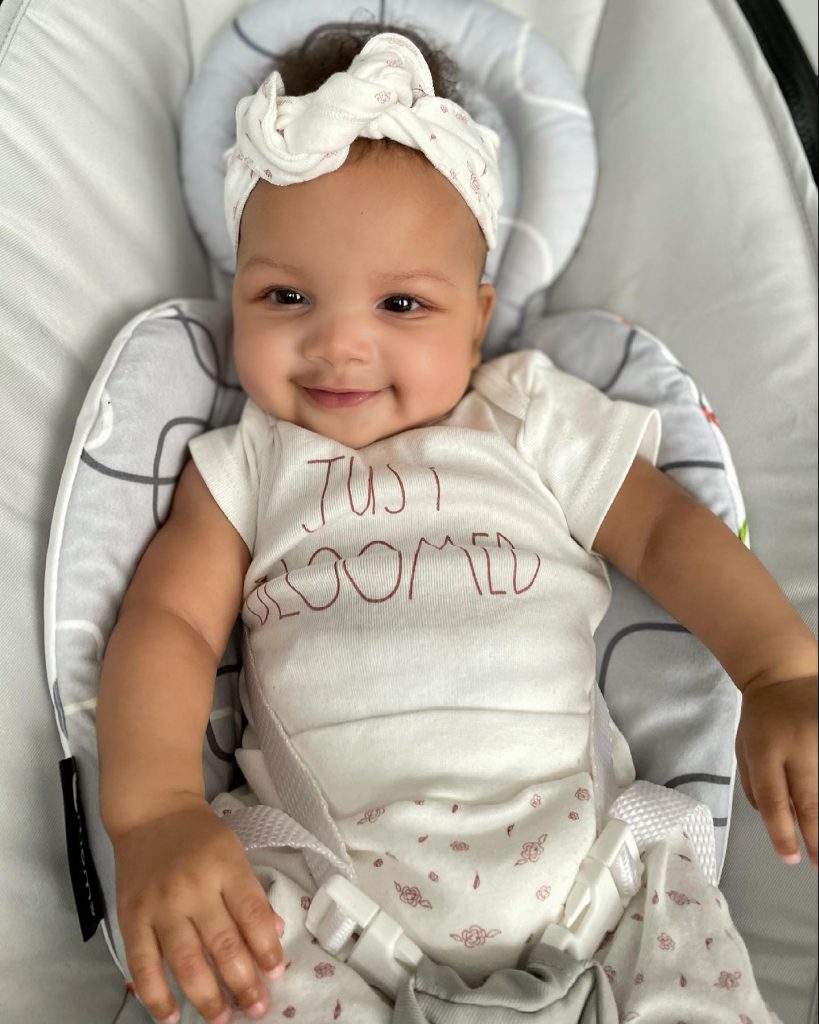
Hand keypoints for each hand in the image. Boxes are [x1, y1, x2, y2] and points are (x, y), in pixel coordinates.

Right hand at [111, 800, 285, 1023]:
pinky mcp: (132, 918)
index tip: (275, 975)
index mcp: (225, 867)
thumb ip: (251, 894)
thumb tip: (272, 934)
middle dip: (242, 982)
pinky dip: (156, 995)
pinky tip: (171, 1017)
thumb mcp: (234, 854)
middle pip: (223, 943)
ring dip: (206, 996)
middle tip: (256, 1009)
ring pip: (186, 961)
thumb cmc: (199, 836)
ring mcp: (160, 906)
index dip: (266, 948)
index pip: (252, 914)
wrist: (152, 813)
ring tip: (222, 1019)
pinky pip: (143, 964)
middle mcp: (193, 888)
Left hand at [736, 675, 817, 868]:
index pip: (772, 798)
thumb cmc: (763, 720)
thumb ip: (754, 785)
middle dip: (817, 838)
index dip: (781, 831)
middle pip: (809, 799)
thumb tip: (777, 825)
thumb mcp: (744, 748)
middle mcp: (797, 746)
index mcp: (764, 750)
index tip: (791, 858)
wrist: (784, 674)